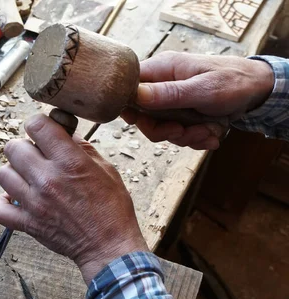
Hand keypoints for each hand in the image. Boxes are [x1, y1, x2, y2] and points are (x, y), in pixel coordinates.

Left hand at [0, 114, 147, 284]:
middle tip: (36, 157)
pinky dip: (3, 204)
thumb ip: (82, 148)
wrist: (109, 247)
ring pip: (2, 174)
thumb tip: (64, 132)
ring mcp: (34, 203)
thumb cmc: (112, 208)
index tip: (43, 132)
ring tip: (27, 179)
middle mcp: (47, 179)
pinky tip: (16, 200)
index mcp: (69, 162)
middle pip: (13, 148)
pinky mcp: (28, 223)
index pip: (36, 126)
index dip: (38, 124)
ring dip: (13, 173)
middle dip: (24, 148)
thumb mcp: (106, 169)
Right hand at [122, 51, 273, 149]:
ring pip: (162, 129)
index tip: (141, 121)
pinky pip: (178, 135)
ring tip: (207, 131)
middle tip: (182, 131)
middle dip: (165, 130)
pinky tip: (211, 134)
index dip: (130, 107)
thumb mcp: (201, 89)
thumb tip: (136, 95)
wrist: (259, 90)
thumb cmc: (233, 81)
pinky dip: (195, 139)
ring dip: (186, 136)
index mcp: (162, 70)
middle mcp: (162, 86)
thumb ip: (168, 94)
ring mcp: (172, 102)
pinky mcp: (182, 116)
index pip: (129, 87)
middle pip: (143, 116)